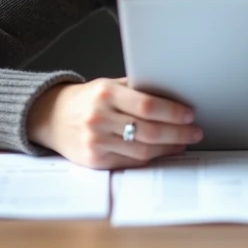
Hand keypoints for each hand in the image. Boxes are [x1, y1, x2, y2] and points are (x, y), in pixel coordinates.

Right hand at [27, 78, 202, 168]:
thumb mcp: (109, 85)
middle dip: (178, 133)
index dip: (172, 112)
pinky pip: (130, 161)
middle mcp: (99, 118)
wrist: (51, 117)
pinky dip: (150, 157)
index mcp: (106, 93)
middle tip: (195, 132)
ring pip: (142, 149)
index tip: (189, 114)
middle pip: (149, 130)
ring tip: (183, 142)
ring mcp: (96, 141)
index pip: (147, 105)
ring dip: (168, 147)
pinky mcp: (94, 160)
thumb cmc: (87, 99)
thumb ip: (136, 90)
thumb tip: (174, 96)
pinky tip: (163, 151)